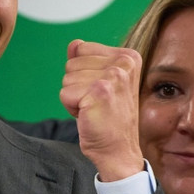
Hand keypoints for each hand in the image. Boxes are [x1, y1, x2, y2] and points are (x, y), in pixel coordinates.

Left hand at [59, 39, 142, 180]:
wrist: (119, 150)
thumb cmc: (109, 118)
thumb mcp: (101, 82)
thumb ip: (87, 59)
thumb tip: (74, 43)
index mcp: (129, 56)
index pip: (82, 49)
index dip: (83, 72)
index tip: (100, 90)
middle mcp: (124, 63)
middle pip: (72, 63)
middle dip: (77, 86)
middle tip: (96, 103)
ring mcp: (113, 77)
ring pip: (66, 79)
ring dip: (74, 97)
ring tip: (93, 109)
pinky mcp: (99, 92)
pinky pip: (65, 94)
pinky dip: (71, 108)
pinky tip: (89, 116)